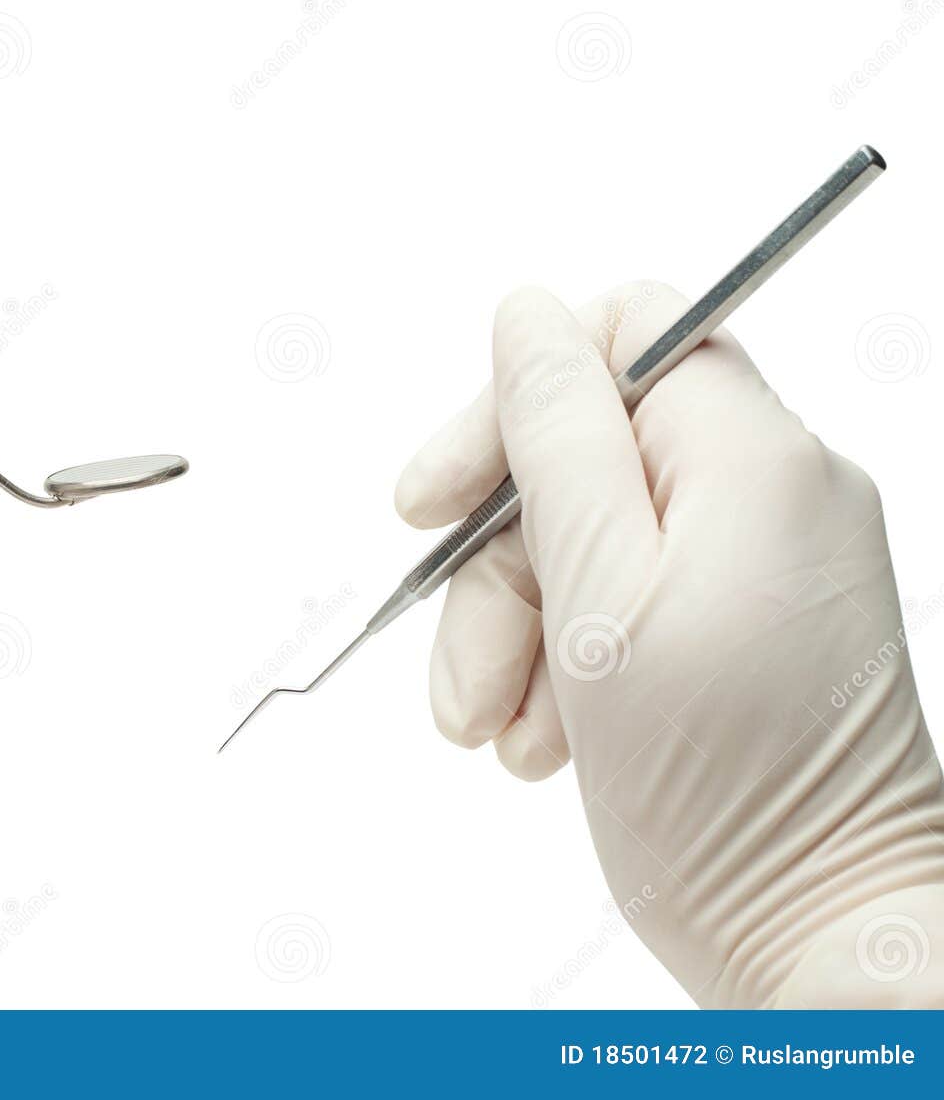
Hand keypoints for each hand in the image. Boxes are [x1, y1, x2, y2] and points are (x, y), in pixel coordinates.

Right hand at [395, 281, 943, 1005]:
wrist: (824, 940)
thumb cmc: (726, 792)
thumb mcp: (600, 598)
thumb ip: (556, 438)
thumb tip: (525, 317)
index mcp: (752, 460)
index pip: (618, 337)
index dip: (506, 405)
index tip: (432, 501)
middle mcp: (774, 493)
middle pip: (584, 458)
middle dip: (497, 566)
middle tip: (463, 671)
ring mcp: (764, 562)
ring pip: (588, 540)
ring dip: (516, 634)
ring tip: (499, 731)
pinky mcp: (746, 624)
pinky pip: (623, 600)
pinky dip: (562, 664)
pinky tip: (546, 740)